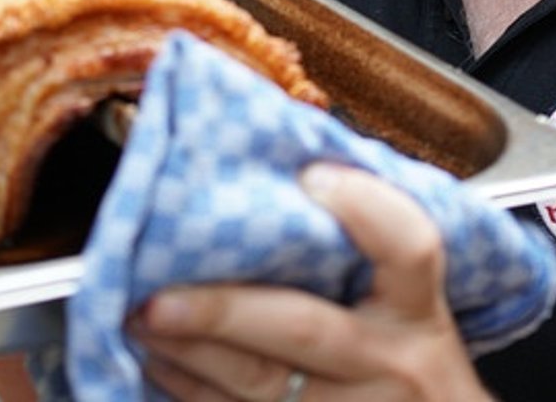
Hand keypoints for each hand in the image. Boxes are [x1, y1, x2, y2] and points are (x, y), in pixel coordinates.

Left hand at [130, 163, 495, 401]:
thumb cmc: (408, 367)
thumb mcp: (410, 312)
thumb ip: (364, 258)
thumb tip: (287, 179)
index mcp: (416, 311)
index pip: (409, 249)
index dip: (364, 208)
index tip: (312, 175)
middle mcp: (390, 363)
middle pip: (305, 328)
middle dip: (224, 311)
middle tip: (158, 296)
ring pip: (262, 384)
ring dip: (190, 352)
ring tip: (139, 321)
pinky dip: (193, 391)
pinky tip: (160, 363)